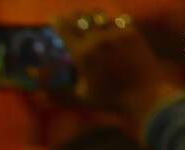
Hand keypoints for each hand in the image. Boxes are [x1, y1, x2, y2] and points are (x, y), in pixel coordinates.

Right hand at [53, 13, 183, 127]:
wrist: (144, 94)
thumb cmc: (109, 99)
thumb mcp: (79, 97)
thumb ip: (57, 89)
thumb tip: (40, 78)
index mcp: (83, 54)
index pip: (64, 28)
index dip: (55, 21)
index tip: (51, 19)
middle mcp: (98, 39)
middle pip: (79, 17)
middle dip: (70, 16)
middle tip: (66, 18)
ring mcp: (116, 33)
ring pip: (98, 15)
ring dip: (88, 15)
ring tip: (86, 18)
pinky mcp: (131, 32)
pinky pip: (116, 18)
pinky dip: (107, 20)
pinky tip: (106, 23)